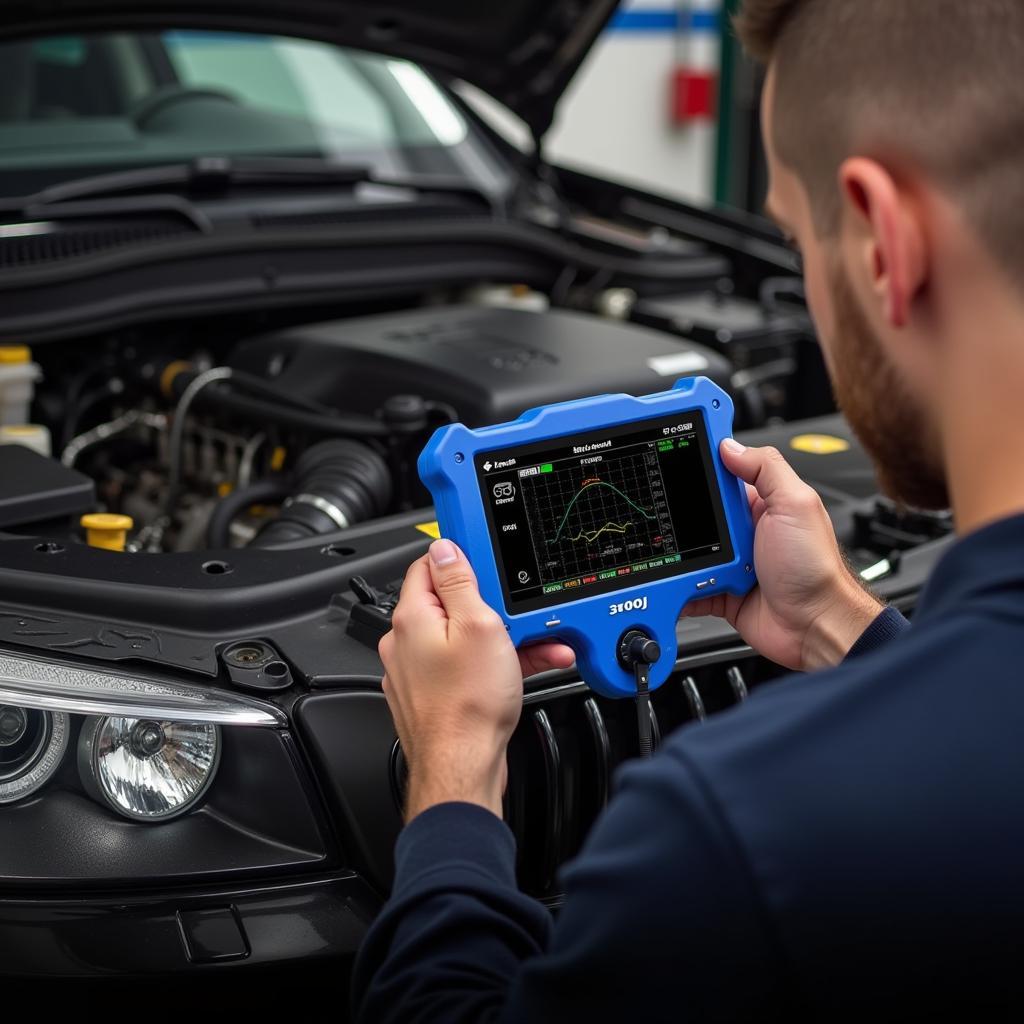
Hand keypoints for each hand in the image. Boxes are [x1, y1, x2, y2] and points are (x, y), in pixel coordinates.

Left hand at [379, 539, 575, 821]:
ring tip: (538, 645)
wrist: (463, 767)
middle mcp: (405, 642)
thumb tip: (445, 548)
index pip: (428, 566)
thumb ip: (460, 582)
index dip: (460, 559)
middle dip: (492, 606)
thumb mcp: (479, 626)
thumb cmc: (469, 706)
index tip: (486, 564)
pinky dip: (492, 665)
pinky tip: (524, 670)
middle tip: (518, 613)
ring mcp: (416, 672)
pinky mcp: (431, 696)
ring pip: (462, 639)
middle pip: (450, 604)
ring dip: (501, 638)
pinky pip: (463, 667)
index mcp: (412, 617)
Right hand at [683, 439, 883, 670]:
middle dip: (684, 514)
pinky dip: (676, 585)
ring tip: (678, 552)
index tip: (675, 453)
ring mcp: (730, 561)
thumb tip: (730, 446)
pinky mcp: (719, 590)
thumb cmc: (814, 570)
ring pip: (688, 548)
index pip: (725, 474)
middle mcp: (744, 530)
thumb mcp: (796, 505)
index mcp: (762, 504)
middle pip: (697, 511)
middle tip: (680, 517)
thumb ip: (766, 470)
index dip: (703, 463)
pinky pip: (688, 584)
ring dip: (679, 552)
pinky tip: (668, 581)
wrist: (814, 627)